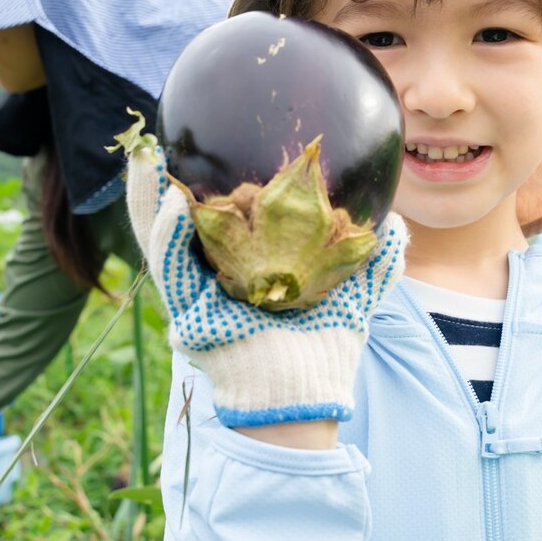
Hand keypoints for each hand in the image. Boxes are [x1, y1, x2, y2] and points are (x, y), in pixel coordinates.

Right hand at [125, 136, 405, 425]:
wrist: (308, 399)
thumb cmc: (325, 355)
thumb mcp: (353, 300)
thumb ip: (372, 263)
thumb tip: (398, 224)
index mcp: (247, 271)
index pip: (224, 220)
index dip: (214, 187)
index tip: (217, 146)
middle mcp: (215, 278)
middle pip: (185, 223)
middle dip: (166, 183)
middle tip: (158, 141)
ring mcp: (197, 295)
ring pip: (162, 239)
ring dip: (147, 198)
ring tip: (144, 156)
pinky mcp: (186, 315)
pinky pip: (168, 270)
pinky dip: (164, 235)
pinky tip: (169, 202)